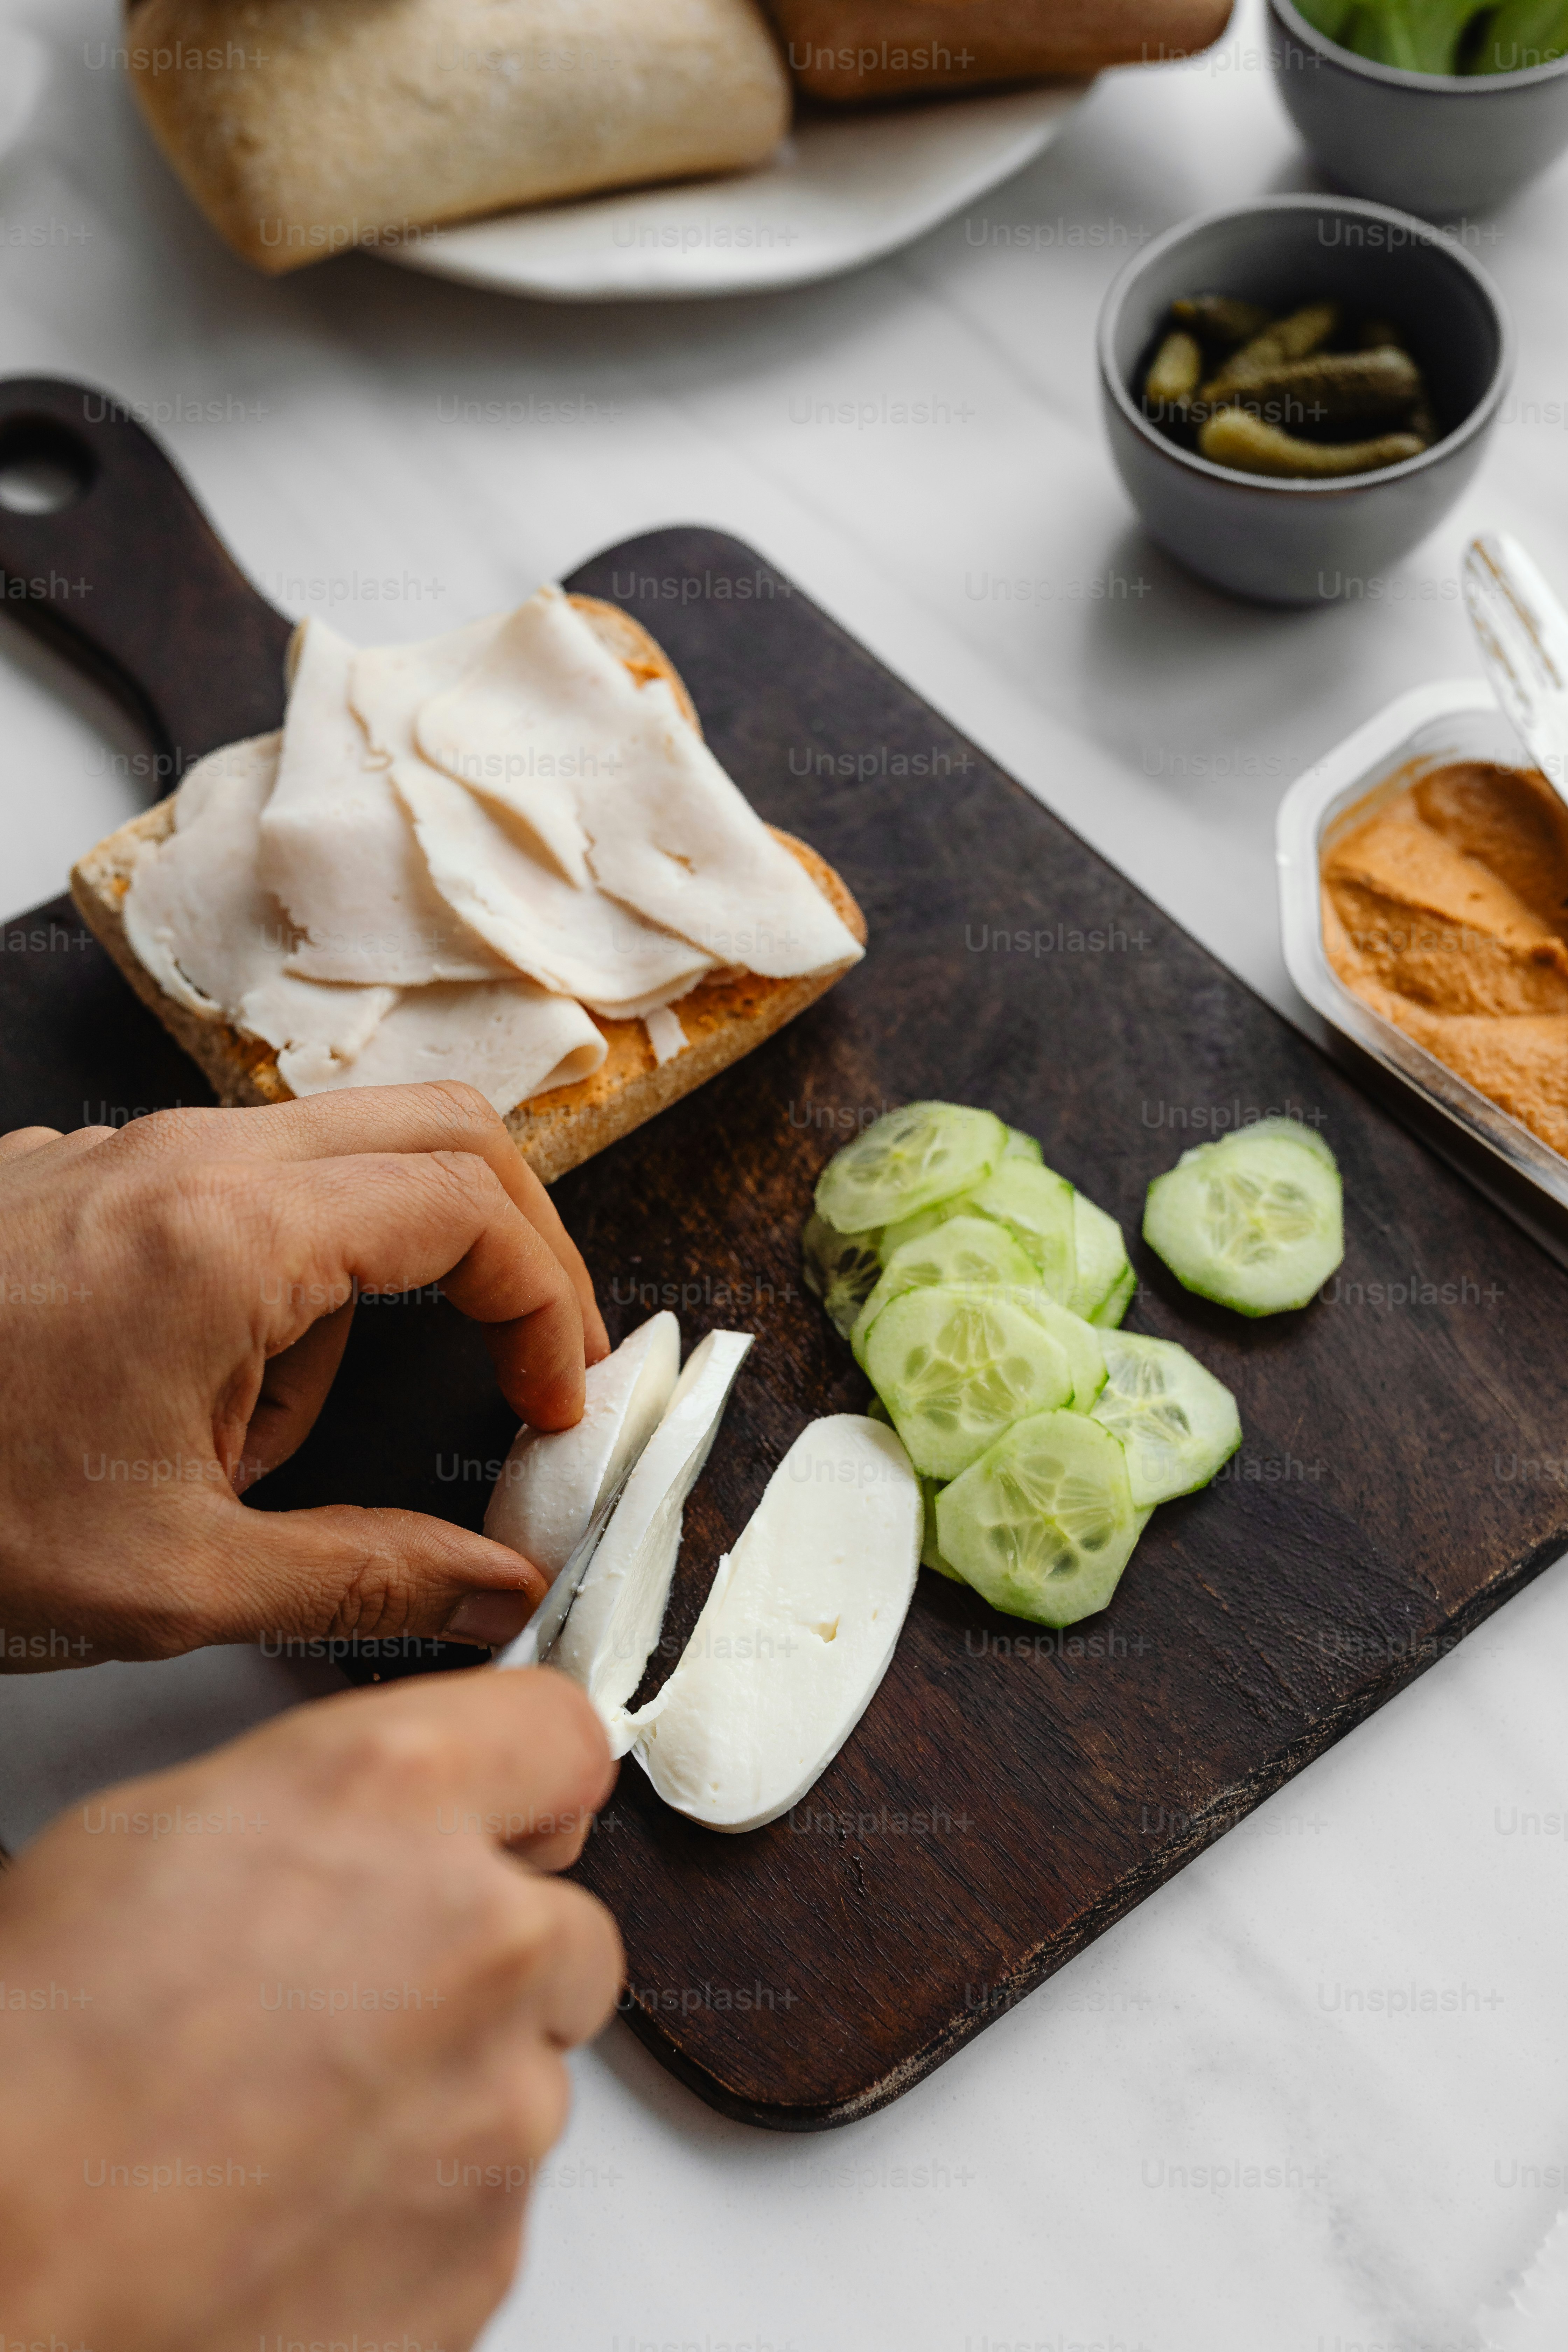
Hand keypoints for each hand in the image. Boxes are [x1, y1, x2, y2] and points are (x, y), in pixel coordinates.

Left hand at [0, 1083, 610, 1667]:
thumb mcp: (176, 1579)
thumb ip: (367, 1577)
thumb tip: (492, 1591)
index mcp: (228, 1237)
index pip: (470, 1208)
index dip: (547, 1305)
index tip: (551, 1402)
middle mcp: (187, 1158)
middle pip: (436, 1130)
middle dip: (514, 1244)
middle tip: (532, 1359)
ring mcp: (128, 1152)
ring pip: (337, 1159)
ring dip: (370, 1283)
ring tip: (270, 1440)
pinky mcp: (85, 1176)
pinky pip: (241, 1186)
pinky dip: (278, 1278)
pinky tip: (193, 1402)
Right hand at [0, 1668, 621, 2351]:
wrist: (7, 2262)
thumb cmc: (38, 2061)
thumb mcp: (163, 1835)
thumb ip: (332, 1816)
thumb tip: (378, 1839)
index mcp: (395, 1798)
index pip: (559, 1737)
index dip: (530, 1778)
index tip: (516, 1810)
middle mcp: (482, 1935)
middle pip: (560, 1927)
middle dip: (487, 1956)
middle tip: (355, 1999)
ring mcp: (500, 2103)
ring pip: (525, 2071)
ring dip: (447, 2084)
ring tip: (295, 2118)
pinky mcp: (489, 2247)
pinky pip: (488, 2198)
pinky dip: (418, 2199)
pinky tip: (301, 2201)